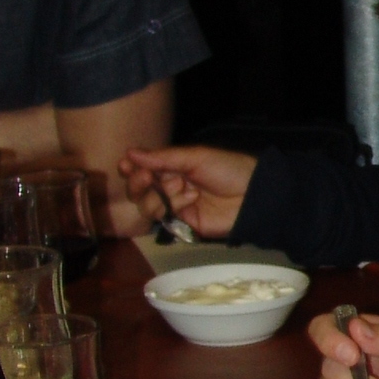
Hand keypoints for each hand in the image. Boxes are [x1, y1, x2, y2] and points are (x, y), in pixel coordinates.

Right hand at [118, 144, 255, 240]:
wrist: (253, 194)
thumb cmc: (227, 168)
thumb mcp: (195, 157)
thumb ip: (162, 158)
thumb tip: (129, 153)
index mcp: (172, 167)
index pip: (142, 169)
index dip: (131, 168)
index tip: (125, 165)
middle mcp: (169, 187)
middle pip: (138, 190)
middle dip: (138, 183)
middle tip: (147, 177)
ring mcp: (176, 207)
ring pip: (147, 205)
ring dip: (159, 194)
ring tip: (181, 185)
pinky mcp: (183, 225)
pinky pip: (165, 218)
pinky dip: (174, 205)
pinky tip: (190, 198)